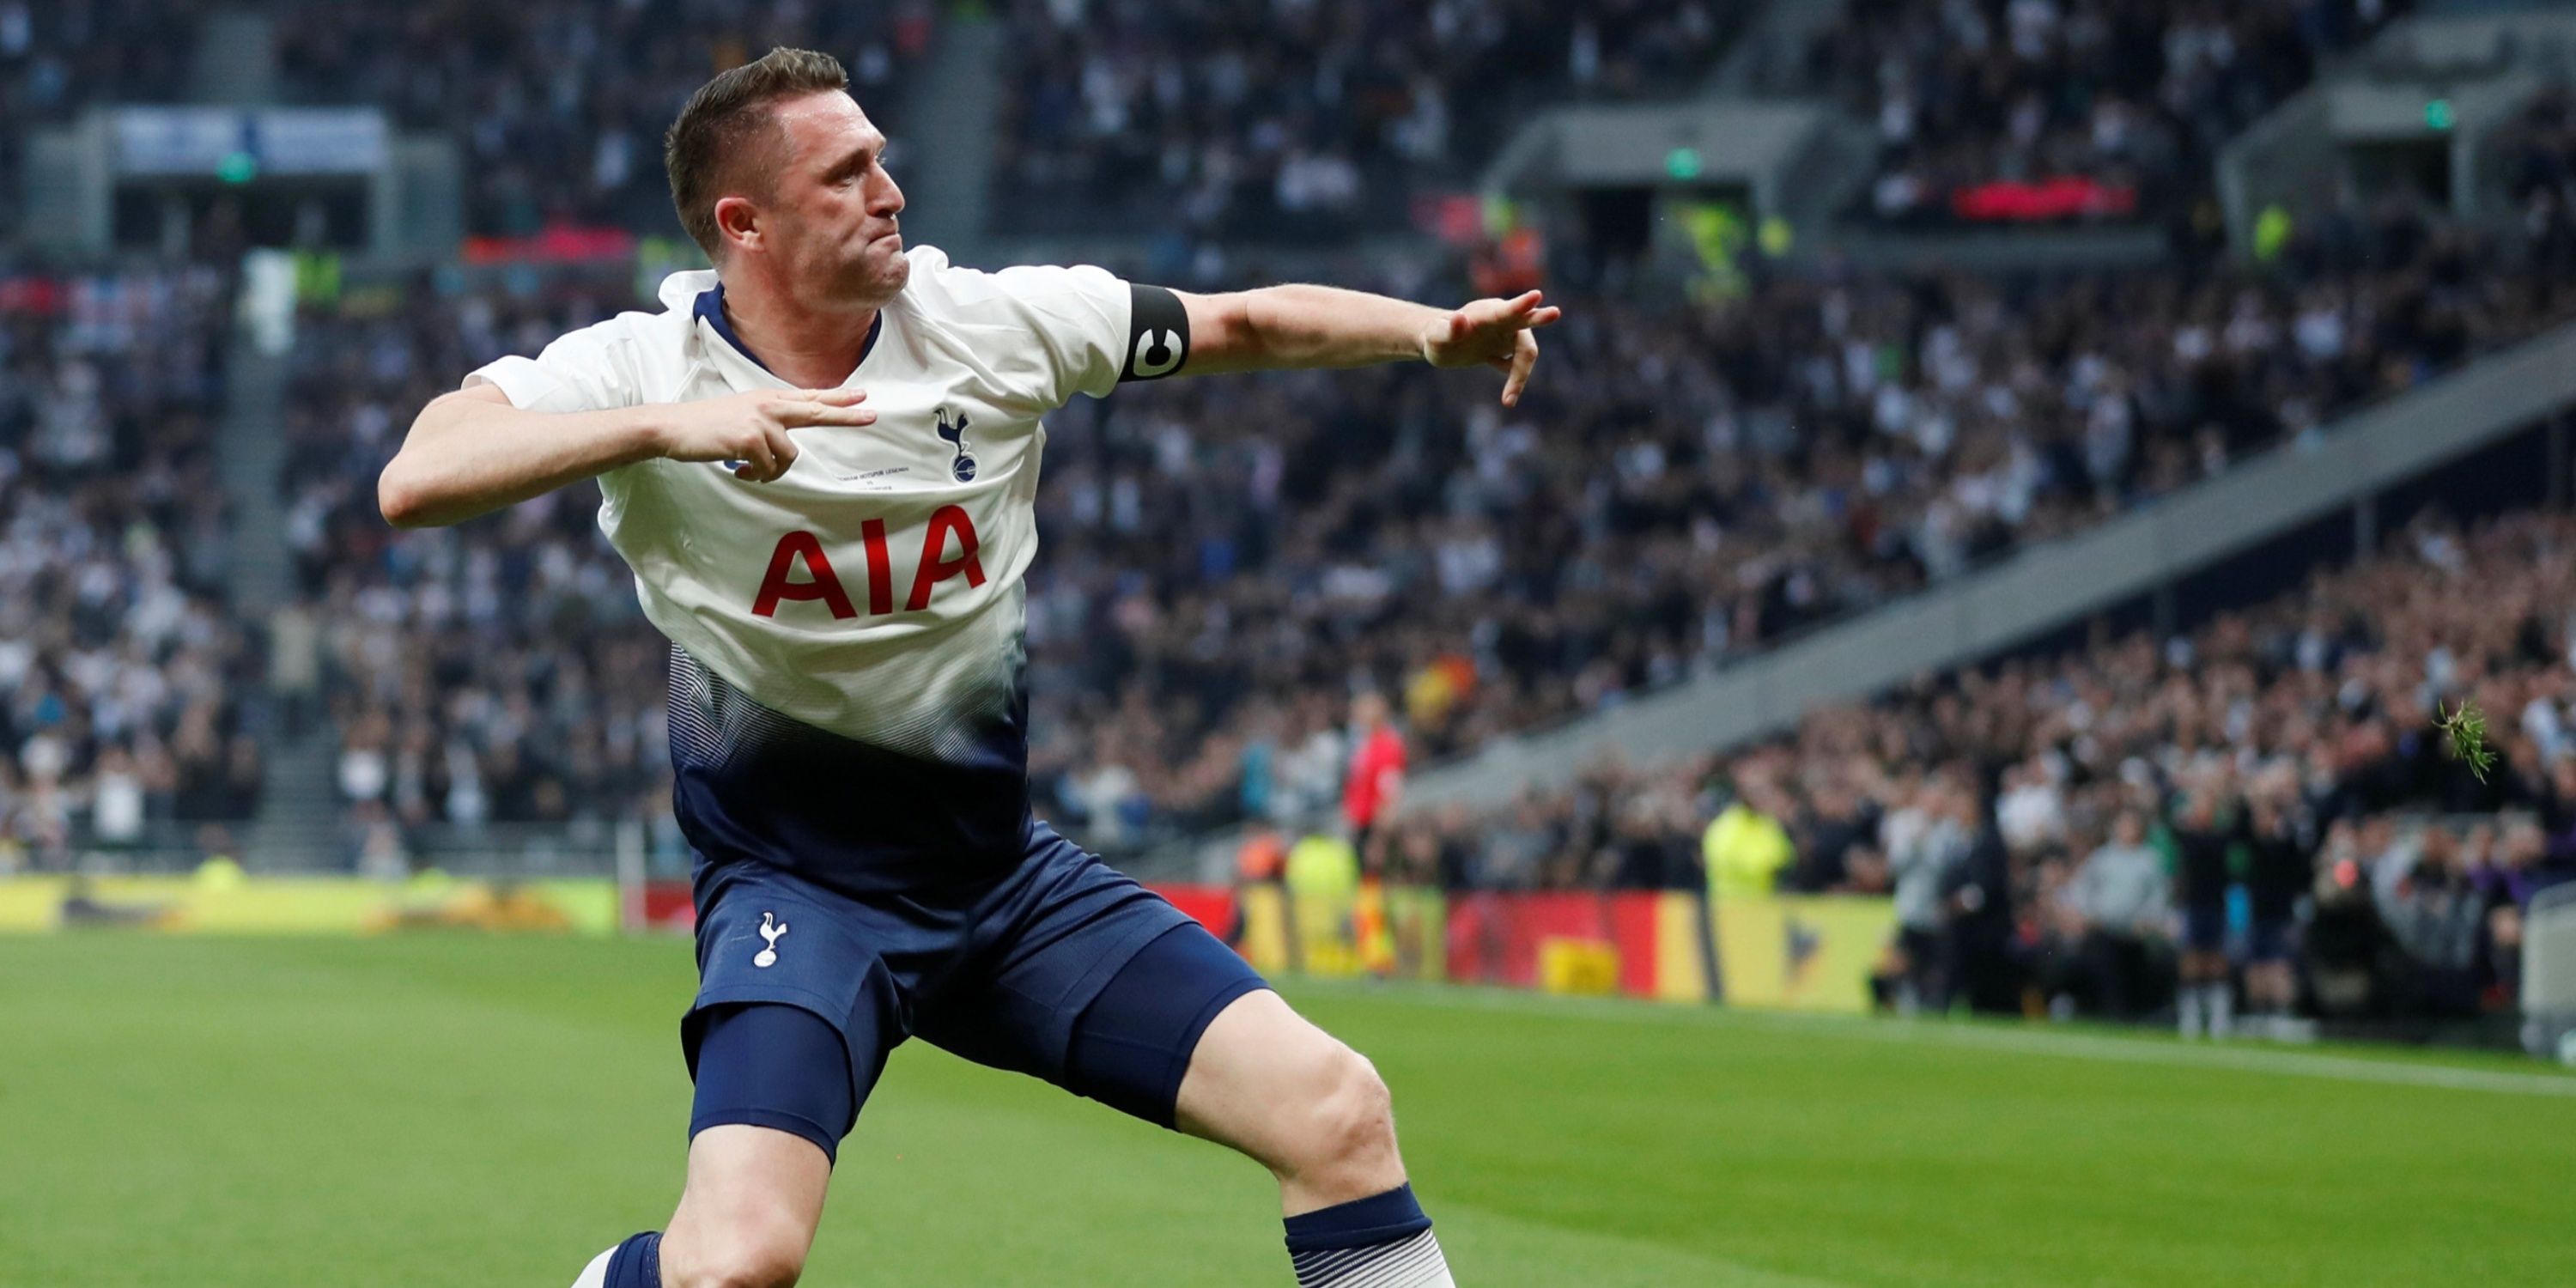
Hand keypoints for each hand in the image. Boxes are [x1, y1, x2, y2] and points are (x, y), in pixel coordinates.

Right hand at [656, 387, 872, 481]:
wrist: (672, 427)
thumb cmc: (705, 425)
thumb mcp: (741, 415)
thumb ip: (767, 422)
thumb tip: (785, 445)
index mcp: (767, 398)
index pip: (809, 398)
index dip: (837, 398)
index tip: (863, 396)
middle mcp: (769, 405)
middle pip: (816, 411)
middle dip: (845, 415)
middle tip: (872, 415)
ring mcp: (761, 421)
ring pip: (789, 456)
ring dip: (771, 470)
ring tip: (748, 469)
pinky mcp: (751, 439)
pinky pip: (768, 468)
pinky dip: (755, 476)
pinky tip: (738, 471)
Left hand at [1421, 290, 1563, 406]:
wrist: (1438, 343)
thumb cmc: (1435, 336)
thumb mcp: (1436, 336)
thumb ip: (1448, 329)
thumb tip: (1461, 319)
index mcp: (1486, 314)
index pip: (1506, 310)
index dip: (1521, 306)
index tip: (1536, 295)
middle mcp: (1500, 322)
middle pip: (1525, 321)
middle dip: (1539, 318)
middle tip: (1555, 312)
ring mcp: (1504, 336)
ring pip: (1524, 353)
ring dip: (1520, 376)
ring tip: (1508, 401)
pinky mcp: (1503, 350)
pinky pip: (1516, 366)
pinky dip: (1515, 380)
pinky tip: (1507, 396)